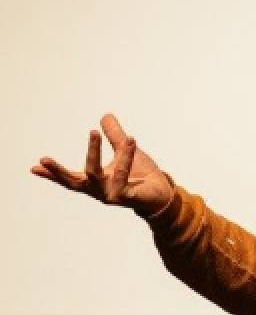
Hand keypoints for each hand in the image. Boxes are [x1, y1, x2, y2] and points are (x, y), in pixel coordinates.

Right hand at [31, 114, 174, 216]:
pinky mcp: (127, 197)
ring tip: (94, 132)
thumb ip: (115, 136)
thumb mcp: (124, 151)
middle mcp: (99, 191)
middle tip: (44, 158)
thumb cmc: (141, 175)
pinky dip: (125, 157)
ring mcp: (111, 195)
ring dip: (94, 152)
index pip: (70, 178)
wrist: (162, 192)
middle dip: (58, 171)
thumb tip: (104, 116)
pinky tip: (130, 142)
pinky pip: (122, 176)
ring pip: (96, 173)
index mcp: (95, 182)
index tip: (34, 167)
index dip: (53, 173)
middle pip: (73, 182)